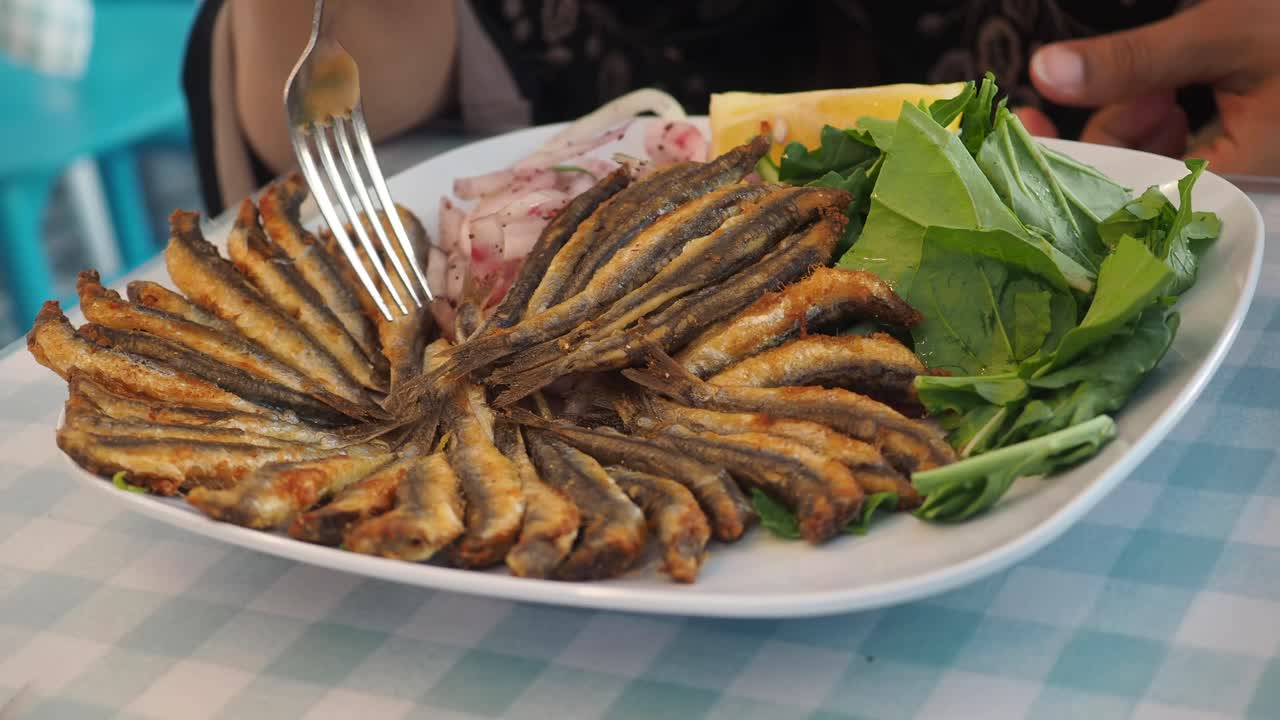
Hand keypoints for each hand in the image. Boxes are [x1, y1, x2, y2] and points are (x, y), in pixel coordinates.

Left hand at [1016, 0, 1279, 175]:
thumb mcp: (1227, 34)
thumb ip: (1135, 60)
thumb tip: (1044, 71)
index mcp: (1237, 186)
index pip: (1124, 196)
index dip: (1066, 164)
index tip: (1019, 126)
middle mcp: (1234, 193)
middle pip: (1131, 180)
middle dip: (1110, 131)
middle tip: (1112, 94)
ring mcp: (1236, 174)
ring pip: (1152, 161)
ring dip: (1137, 119)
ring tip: (1166, 84)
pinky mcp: (1239, 154)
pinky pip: (1179, 149)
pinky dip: (1162, 119)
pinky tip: (1173, 90)